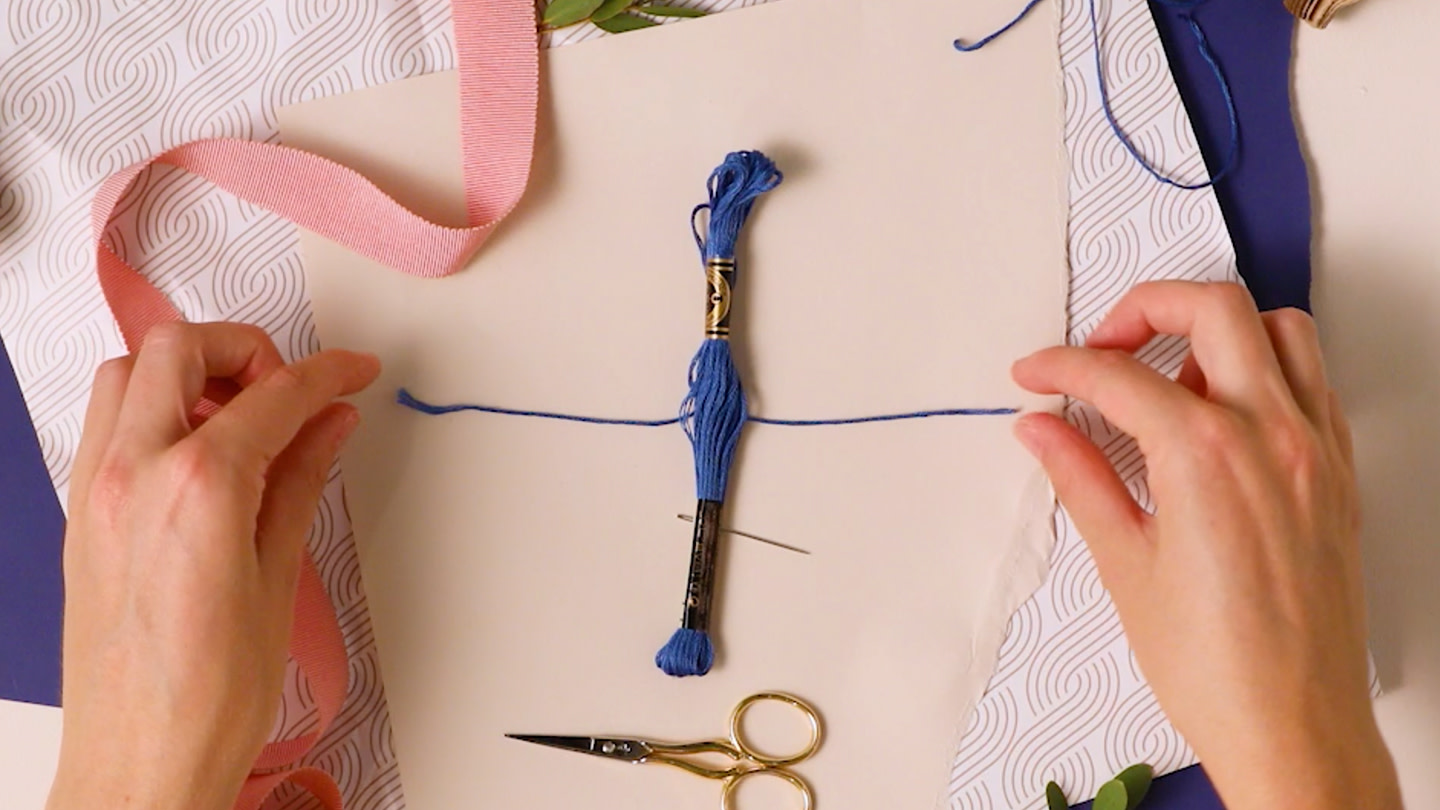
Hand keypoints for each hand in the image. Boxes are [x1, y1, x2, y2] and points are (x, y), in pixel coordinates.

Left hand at [46, 322, 379, 809]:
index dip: (328, 372)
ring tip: (242, 420)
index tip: (355, 372)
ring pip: (129, 373)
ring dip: (188, 373)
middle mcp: (133, 475)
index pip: (273, 395)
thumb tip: (327, 427)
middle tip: (291, 391)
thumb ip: (299, 483)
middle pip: (181, 349)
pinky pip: (108, 425)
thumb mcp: (279, 581)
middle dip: (247, 349)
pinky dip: (153, 411)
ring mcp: (94, 493)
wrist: (139, 766)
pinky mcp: (79, 517)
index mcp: (198, 489)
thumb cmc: (207, 699)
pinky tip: (200, 456)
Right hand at [1012, 282, 1399, 809]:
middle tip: (1101, 347)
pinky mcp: (1336, 474)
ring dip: (1217, 330)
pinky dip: (1265, 369)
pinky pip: (1313, 382)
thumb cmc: (1214, 664)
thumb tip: (1043, 430)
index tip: (1035, 375)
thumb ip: (1081, 478)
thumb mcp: (1124, 564)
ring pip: (1279, 330)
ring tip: (1168, 374)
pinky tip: (1221, 412)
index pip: (1119, 374)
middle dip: (1144, 308)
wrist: (1292, 725)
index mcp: (1206, 455)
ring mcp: (1314, 450)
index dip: (1062, 366)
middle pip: (1212, 309)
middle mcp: (1270, 435)